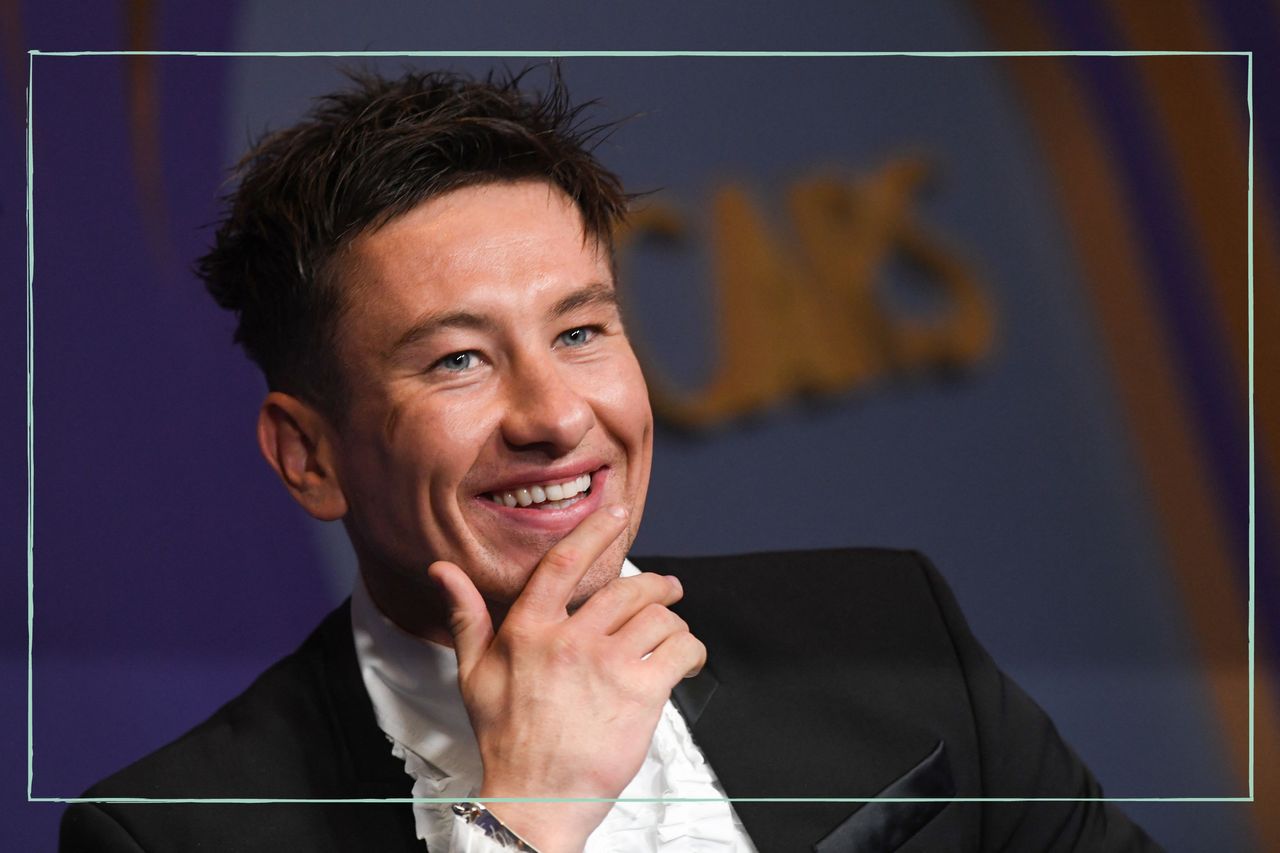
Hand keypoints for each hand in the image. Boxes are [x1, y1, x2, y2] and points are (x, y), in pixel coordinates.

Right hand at [428, 505, 705, 852]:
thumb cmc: (506, 739)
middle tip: (668, 589)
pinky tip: (685, 661)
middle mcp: (569, 642)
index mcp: (529, 630)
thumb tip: (443, 571)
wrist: (536, 799)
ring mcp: (606, 667)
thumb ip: (466, 615)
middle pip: (625, 588)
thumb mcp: (473, 674)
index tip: (616, 513)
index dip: (594, 530)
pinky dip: (690, 651)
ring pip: (657, 617)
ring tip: (673, 635)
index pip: (564, 563)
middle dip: (656, 584)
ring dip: (672, 623)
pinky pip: (679, 650)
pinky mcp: (639, 694)